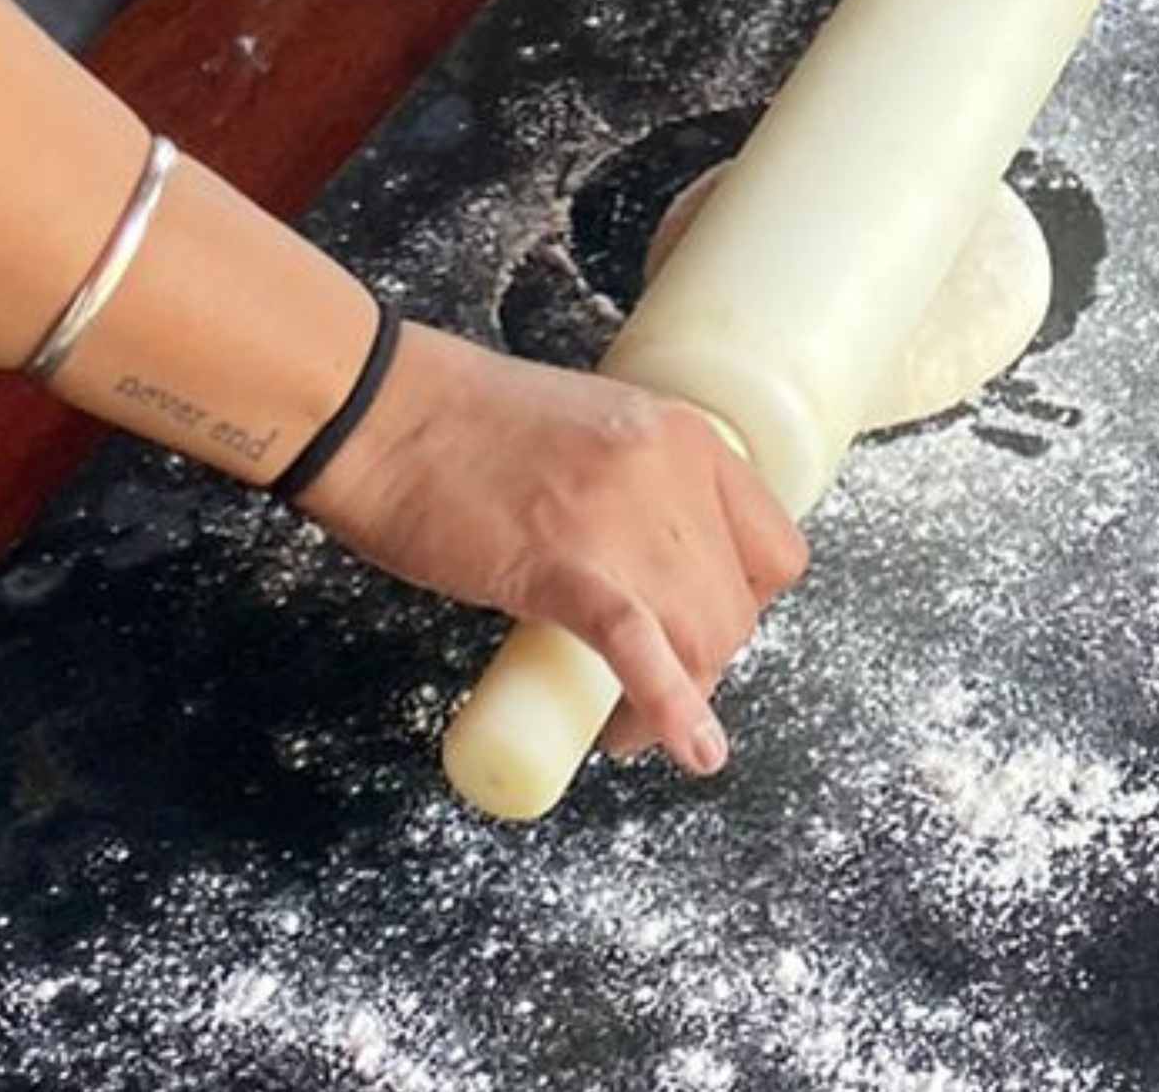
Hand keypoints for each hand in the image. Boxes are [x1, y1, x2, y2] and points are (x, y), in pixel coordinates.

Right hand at [294, 322, 805, 771]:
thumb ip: (635, 483)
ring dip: (676, 703)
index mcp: (685, 435)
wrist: (385, 410)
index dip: (745, 605)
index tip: (703, 625)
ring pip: (698, 639)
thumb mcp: (593, 430)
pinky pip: (638, 647)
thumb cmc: (469, 422)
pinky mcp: (559, 566)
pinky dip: (671, 708)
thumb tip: (649, 557)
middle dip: (703, 667)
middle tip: (645, 691)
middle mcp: (671, 473)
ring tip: (623, 730)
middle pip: (734, 609)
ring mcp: (620, 519)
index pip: (773, 548)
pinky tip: (690, 749)